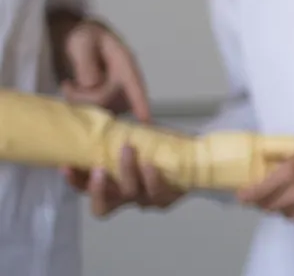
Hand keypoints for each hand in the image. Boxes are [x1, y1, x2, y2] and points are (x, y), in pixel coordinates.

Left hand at [51, 15, 150, 122]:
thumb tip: (91, 84)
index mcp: (124, 62)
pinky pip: (97, 107)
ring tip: (68, 86)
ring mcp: (114, 88)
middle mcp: (123, 78)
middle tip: (67, 85)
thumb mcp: (82, 41)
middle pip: (114, 101)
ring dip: (84, 102)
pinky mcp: (103, 95)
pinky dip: (82, 104)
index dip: (142, 104)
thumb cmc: (81, 35)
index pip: (135, 85)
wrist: (74, 36)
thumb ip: (86, 61)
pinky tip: (71, 90)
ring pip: (105, 107)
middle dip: (88, 99)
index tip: (146, 121)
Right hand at [60, 144, 185, 217]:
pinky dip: (151, 179)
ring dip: (126, 172)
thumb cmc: (154, 145)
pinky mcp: (166, 199)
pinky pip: (156, 194)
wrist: (191, 153)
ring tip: (128, 149)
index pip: (85, 190)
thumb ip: (111, 137)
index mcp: (111, 185)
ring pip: (130, 194)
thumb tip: (91, 119)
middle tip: (99, 169)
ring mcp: (145, 200)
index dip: (74, 182)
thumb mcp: (130, 139)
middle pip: (102, 208)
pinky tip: (150, 164)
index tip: (67, 165)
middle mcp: (125, 197)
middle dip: (97, 190)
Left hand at [238, 127, 293, 228]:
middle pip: (268, 207)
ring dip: (285, 207)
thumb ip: (286, 154)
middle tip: (269, 193)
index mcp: (291, 171)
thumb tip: (268, 161)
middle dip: (265, 200)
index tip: (242, 195)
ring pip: (286, 215)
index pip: (256, 193)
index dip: (245, 195)